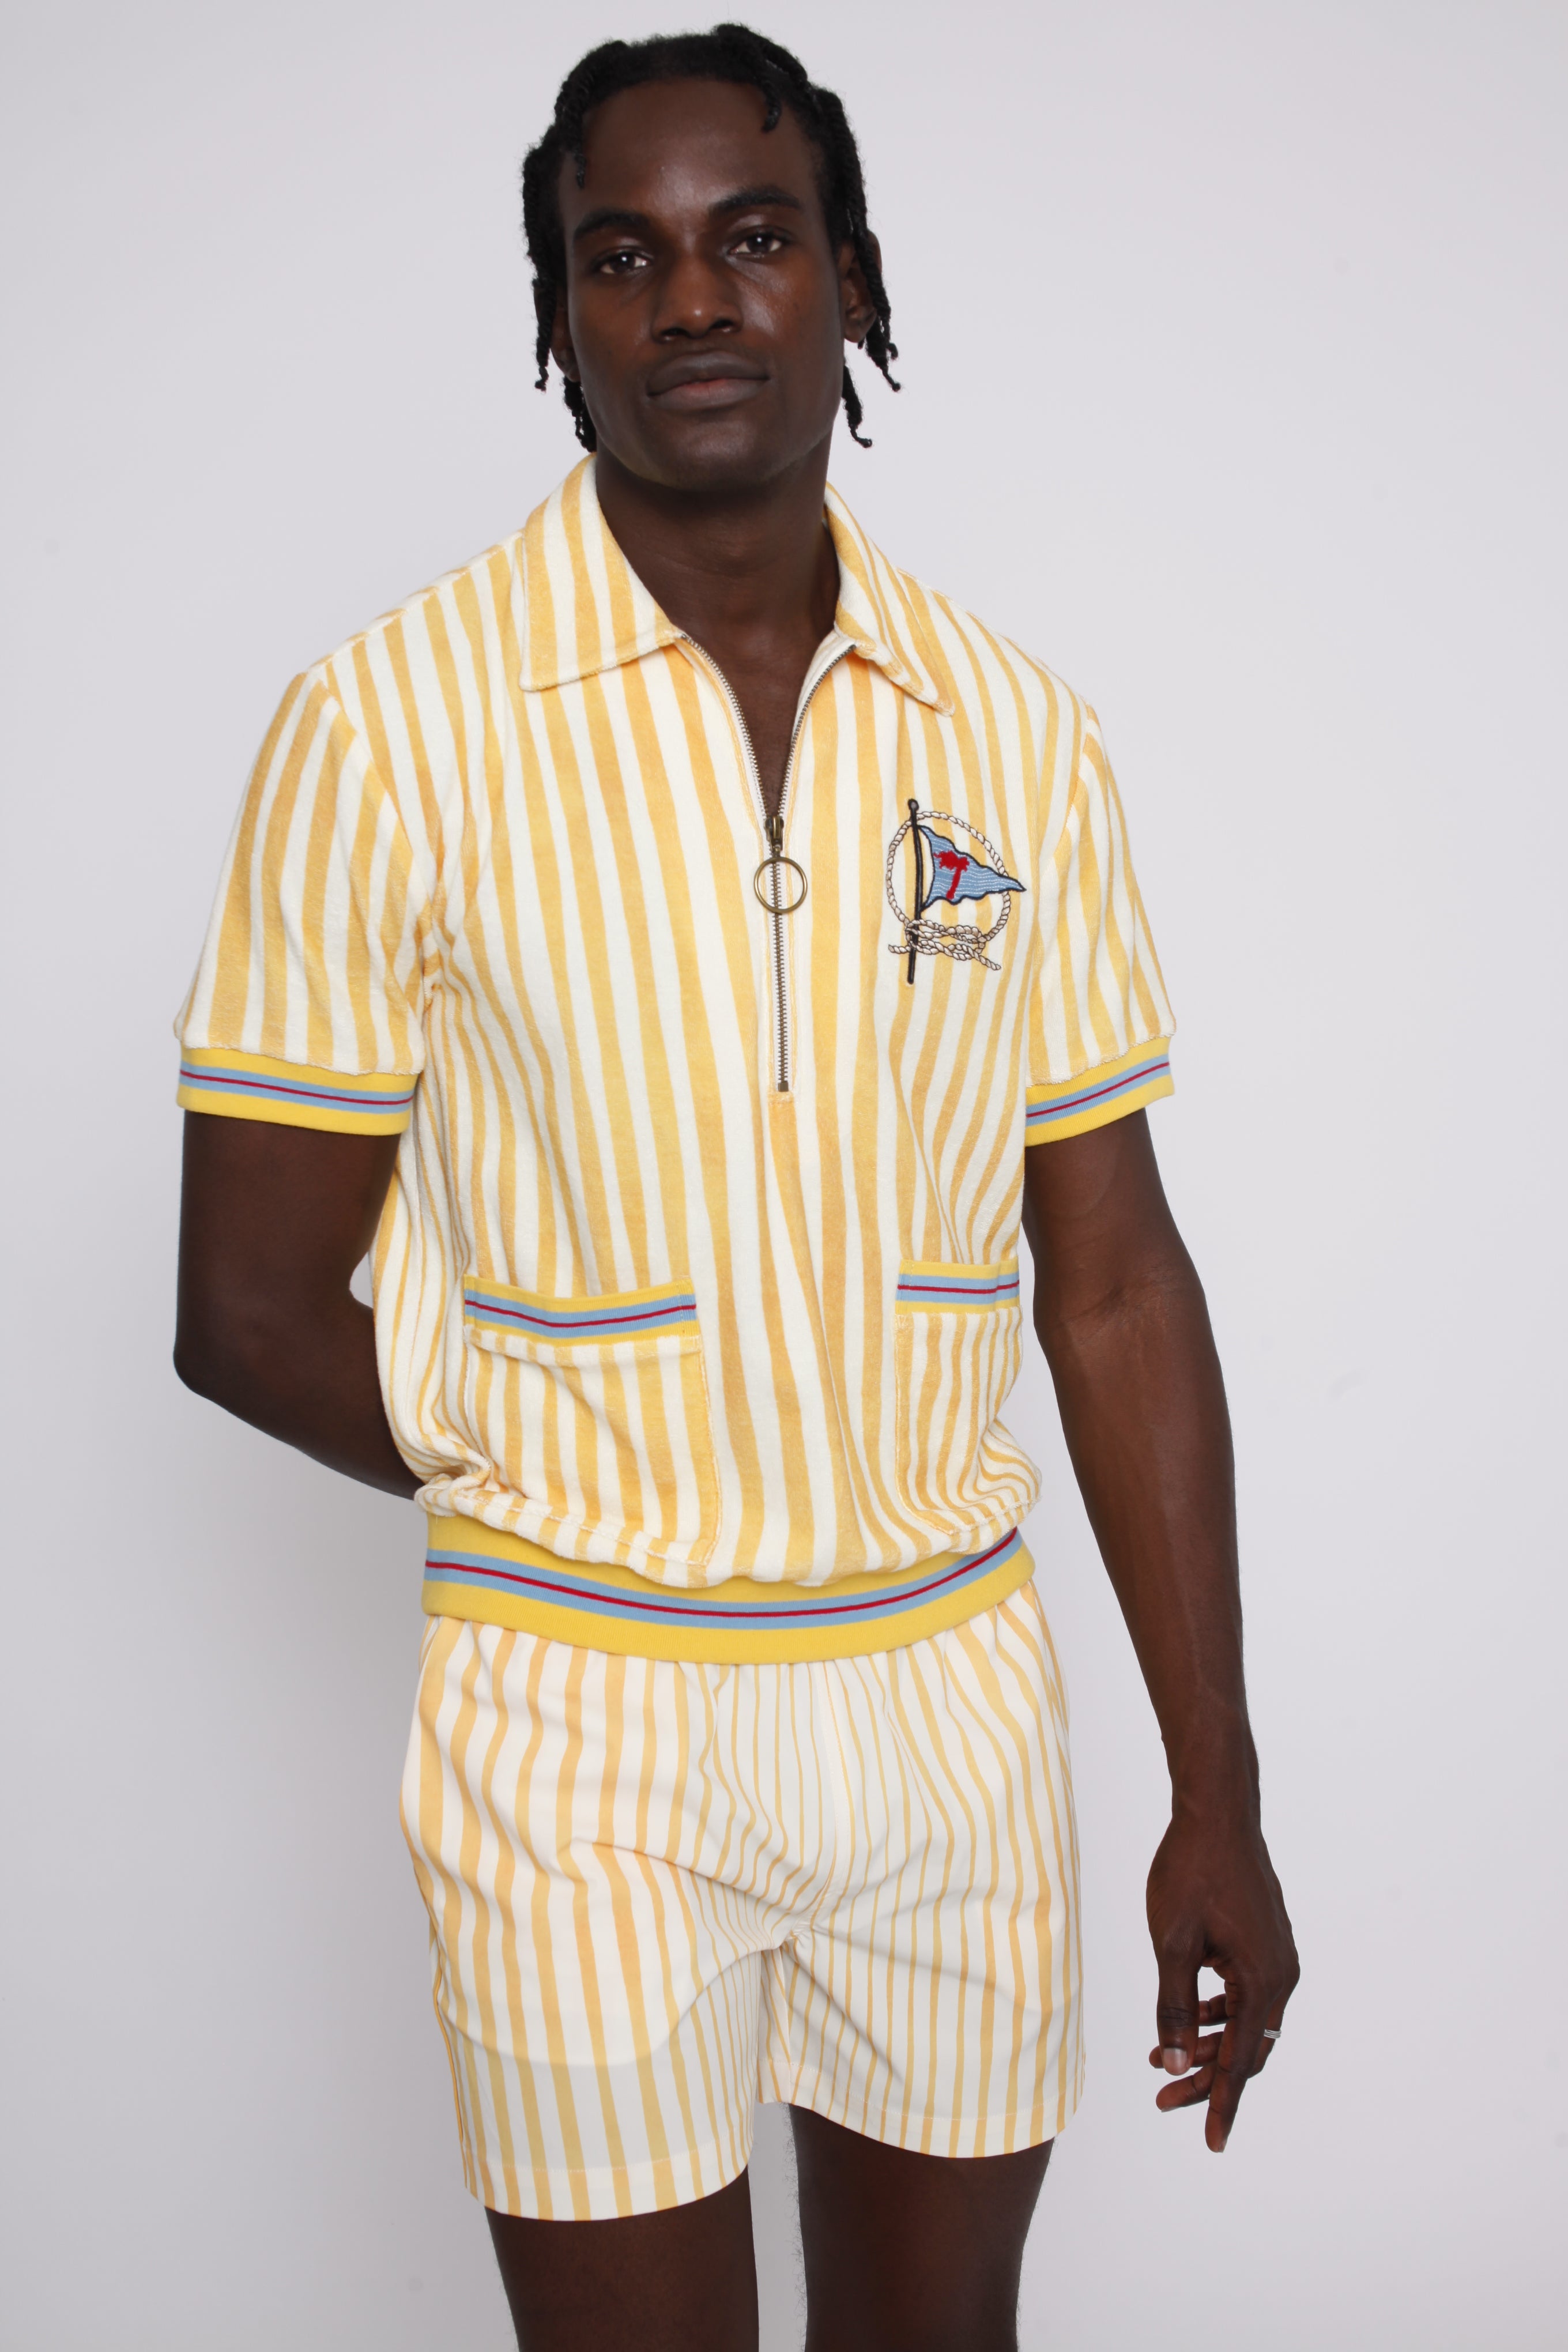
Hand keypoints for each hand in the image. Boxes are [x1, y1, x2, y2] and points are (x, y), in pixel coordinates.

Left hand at [1144, 1812, 1298, 2151]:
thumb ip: (1173, 2006)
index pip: (1243, 2061)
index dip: (1223, 2103)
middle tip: (1163, 2100)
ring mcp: (1277, 1957)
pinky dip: (1217, 2013)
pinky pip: (1246, 1995)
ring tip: (1160, 2060)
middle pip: (1248, 2048)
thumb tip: (1175, 2064)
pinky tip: (1186, 2017)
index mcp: (1263, 1980)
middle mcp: (1281, 1974)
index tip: (1213, 2144)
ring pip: (1246, 2022)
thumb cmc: (1191, 1872)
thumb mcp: (1171, 1942)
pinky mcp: (1266, 1943)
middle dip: (1208, 2077)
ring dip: (1209, 2044)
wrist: (1217, 1813)